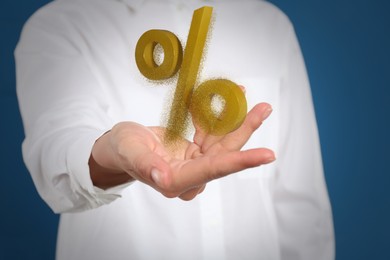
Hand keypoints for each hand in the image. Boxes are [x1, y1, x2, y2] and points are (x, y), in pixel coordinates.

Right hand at [90, 102, 274, 200]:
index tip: (267, 155)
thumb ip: (146, 166)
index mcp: (176, 180)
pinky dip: (217, 118)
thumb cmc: (122, 151)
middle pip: (224, 153)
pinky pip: (211, 134)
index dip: (240, 161)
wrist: (121, 148)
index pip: (213, 169)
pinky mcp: (195, 154)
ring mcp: (194, 164)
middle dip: (244, 130)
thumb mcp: (130, 152)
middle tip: (264, 108)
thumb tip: (162, 177)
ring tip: (249, 98)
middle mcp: (190, 175)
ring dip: (236, 120)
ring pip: (222, 142)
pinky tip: (226, 100)